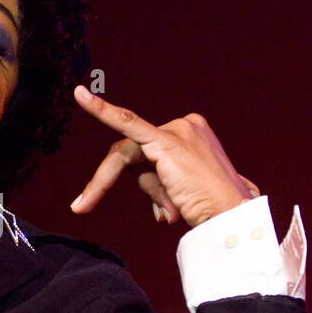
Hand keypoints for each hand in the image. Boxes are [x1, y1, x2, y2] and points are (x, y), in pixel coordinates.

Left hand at [68, 85, 259, 226]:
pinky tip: (80, 96)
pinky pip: (125, 122)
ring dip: (150, 190)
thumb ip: (162, 188)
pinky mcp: (163, 141)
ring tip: (173, 211)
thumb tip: (158, 207)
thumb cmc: (215, 207)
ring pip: (130, 158)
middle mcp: (185, 125)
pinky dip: (100, 109)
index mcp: (191, 133)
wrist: (232, 216)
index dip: (152, 186)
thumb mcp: (183, 192)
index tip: (163, 211)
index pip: (149, 156)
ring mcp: (175, 130)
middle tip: (103, 209)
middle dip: (145, 187)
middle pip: (135, 155)